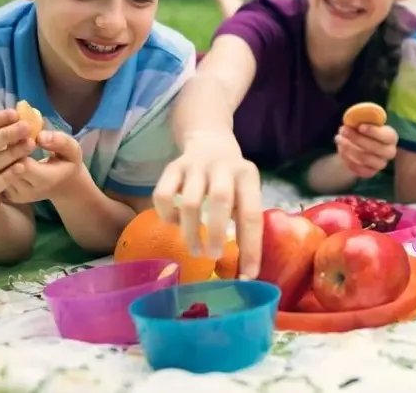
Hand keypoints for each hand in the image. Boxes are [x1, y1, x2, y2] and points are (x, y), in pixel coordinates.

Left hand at [4, 131, 85, 203]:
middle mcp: (28, 191)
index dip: (17, 146)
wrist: (64, 186)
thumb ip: (60, 141)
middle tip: (4, 131)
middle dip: (3, 149)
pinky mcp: (7, 196)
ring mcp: (15, 195)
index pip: (23, 163)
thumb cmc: (67, 164)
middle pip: (6, 169)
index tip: (18, 131)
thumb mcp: (72, 150)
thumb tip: (39, 136)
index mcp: (45, 180)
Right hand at [152, 135, 262, 278]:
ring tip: (195, 249)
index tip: (248, 274)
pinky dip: (166, 214)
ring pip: (190, 201)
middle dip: (217, 233)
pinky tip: (174, 224)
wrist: (210, 142)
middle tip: (213, 256)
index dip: (250, 247)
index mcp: (247, 175)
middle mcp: (223, 167)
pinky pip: (163, 194)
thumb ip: (245, 222)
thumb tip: (246, 269)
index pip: (252, 214)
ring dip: (191, 231)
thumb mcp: (245, 193)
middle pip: (220, 200)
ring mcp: (195, 165)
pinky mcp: (172, 167)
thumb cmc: (232, 180)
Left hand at [335, 124, 397, 177]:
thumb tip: (353, 120)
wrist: (357, 147)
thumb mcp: (363, 122)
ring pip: (365, 158)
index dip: (374, 132)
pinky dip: (348, 159)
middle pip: (376, 148)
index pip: (388, 136)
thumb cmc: (362, 131)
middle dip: (357, 138)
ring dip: (349, 147)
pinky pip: (359, 169)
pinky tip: (341, 150)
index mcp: (391, 137)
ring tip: (338, 138)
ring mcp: (381, 164)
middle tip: (343, 130)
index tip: (360, 127)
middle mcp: (389, 152)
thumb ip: (361, 121)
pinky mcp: (371, 172)